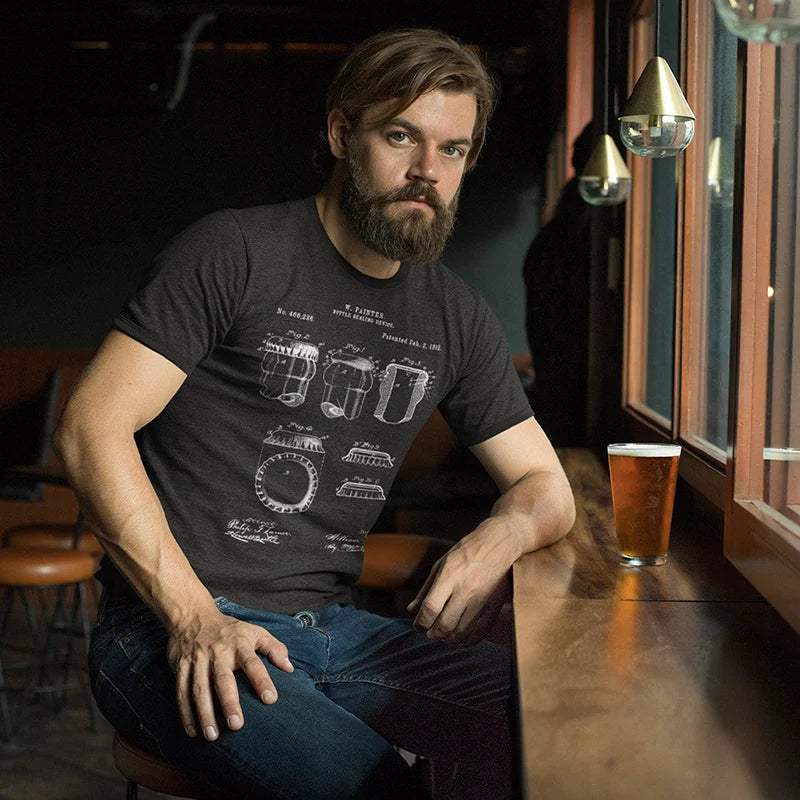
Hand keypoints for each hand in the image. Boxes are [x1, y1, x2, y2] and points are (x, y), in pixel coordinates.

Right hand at [166, 608, 293, 740]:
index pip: (253, 663)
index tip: (271, 699)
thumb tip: (289, 668)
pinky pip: (181, 691)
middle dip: (229, 702)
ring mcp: (197, 659)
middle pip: (223, 679)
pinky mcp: (180, 666)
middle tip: (236, 725)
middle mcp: (218, 652)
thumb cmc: (230, 629)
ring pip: (199, 689)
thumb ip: (274, 648)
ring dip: (204, 713)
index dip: (262, 680)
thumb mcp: (255, 631)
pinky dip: (185, 712)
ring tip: (212, 736)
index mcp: (239, 644)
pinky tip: (192, 731)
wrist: (193, 615)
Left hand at [406, 532, 512, 645]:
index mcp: (449, 576)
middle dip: (434, 634)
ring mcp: (481, 598)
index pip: (430, 608)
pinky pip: (481, 631)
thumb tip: (411, 610)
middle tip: (430, 633)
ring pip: (462, 631)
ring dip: (449, 639)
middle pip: (445, 624)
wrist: (499, 542)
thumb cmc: (466, 551)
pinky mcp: (494, 604)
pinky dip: (469, 641)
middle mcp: (465, 589)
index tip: (418, 625)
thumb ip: (426, 589)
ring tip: (444, 636)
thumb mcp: (441, 564)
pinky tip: (462, 640)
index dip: (421, 622)